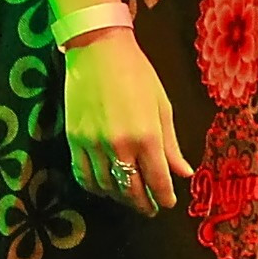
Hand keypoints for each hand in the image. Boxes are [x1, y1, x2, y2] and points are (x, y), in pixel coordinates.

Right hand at [61, 28, 190, 214]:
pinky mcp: (73, 140)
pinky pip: (83, 175)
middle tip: (150, 208)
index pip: (157, 181)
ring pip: (106, 186)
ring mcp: (93, 144)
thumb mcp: (161, 106)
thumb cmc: (136, 73)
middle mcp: (119, 145)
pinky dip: (95, 186)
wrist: (97, 50)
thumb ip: (171, 144)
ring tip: (130, 198)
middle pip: (131, 190)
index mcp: (146, 136)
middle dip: (143, 203)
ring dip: (120, 197)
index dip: (164, 197)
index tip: (168, 202)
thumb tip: (183, 173)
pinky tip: (105, 187)